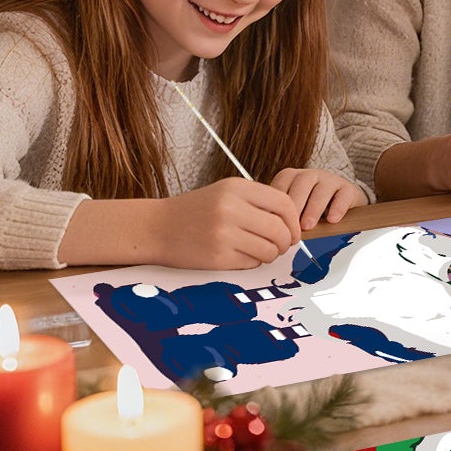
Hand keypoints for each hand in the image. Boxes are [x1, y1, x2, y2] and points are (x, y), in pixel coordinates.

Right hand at [157, 178, 303, 268]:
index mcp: (236, 188)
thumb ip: (258, 201)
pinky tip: (242, 255)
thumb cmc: (195, 210)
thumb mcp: (226, 192)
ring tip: (260, 250)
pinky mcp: (217, 257)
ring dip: (271, 254)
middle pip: (280, 229)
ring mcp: (224, 234)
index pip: (284, 203)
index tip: (293, 230)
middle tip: (280, 245)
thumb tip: (293, 221)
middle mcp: (231, 208)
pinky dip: (253, 262)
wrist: (156, 227)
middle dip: (286, 241)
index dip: (294, 220)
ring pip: (269, 249)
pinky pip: (251, 263)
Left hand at [270, 168, 363, 229]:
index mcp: (291, 178)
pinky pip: (343, 195)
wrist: (340, 202)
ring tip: (308, 226)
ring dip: (313, 208)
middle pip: (301, 185)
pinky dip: (337, 208)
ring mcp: (330, 180)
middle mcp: (310, 175)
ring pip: (321, 189)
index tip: (276, 226)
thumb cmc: (309, 209)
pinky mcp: (348, 188)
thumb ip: (281, 216)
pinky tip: (332, 220)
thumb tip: (267, 232)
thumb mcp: (294, 209)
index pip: (281, 186)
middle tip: (291, 227)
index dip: (278, 206)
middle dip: (295, 207)